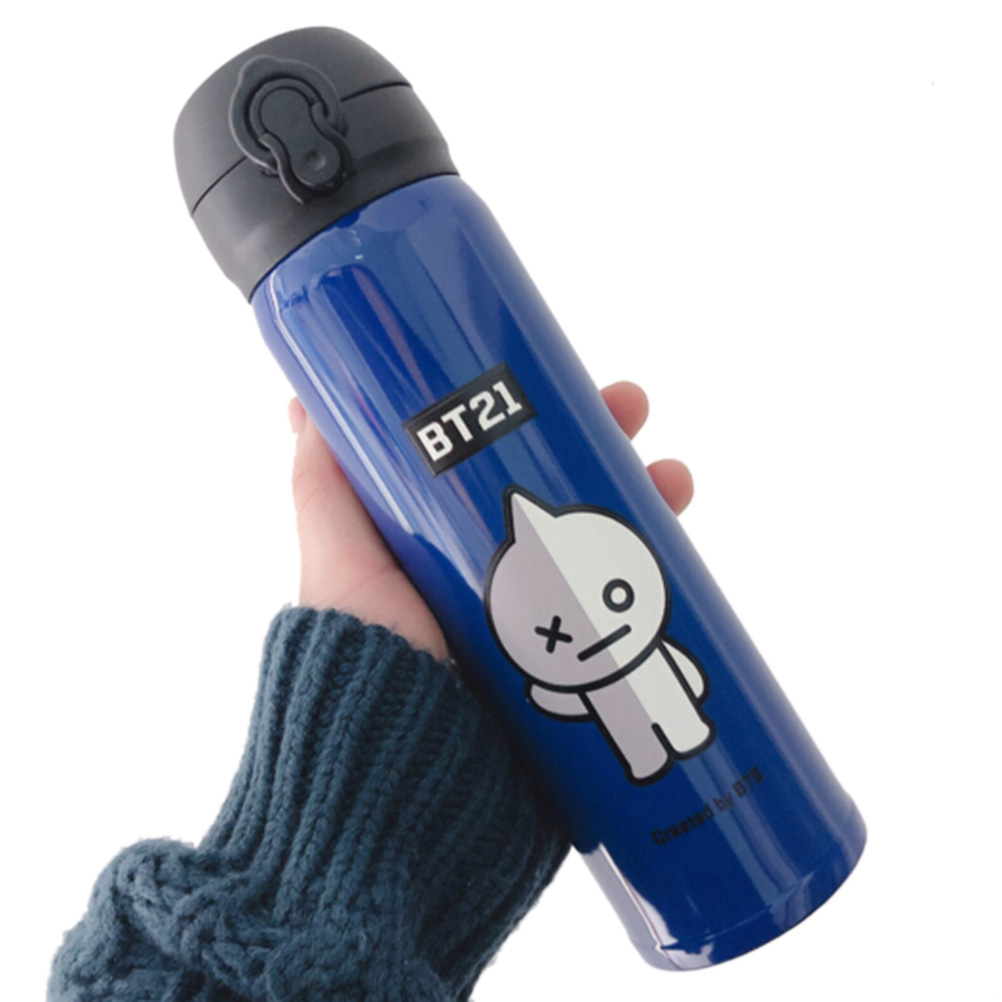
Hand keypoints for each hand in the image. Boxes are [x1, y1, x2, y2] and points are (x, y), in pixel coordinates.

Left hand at [289, 382, 693, 660]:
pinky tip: (693, 569)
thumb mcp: (337, 566)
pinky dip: (667, 591)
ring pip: (609, 554)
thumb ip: (323, 489)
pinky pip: (630, 625)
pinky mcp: (578, 681)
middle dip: (609, 448)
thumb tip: (305, 402)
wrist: (405, 791)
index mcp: (449, 551)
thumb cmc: (364, 671)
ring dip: (650, 505)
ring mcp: (545, 631)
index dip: (545, 421)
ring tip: (678, 479)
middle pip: (568, 500)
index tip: (575, 385)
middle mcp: (500, 583)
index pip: (506, 465)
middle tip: (636, 411)